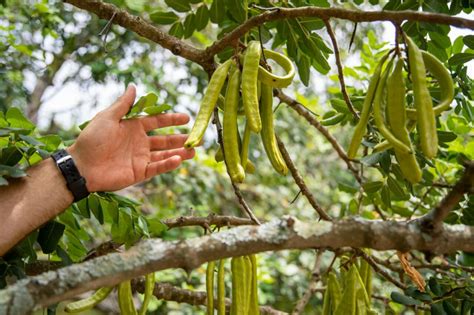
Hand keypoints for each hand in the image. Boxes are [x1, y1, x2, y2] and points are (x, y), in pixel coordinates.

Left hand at [68, 85, 194, 191]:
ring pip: (165, 154)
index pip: (157, 122)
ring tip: (194, 151)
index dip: (172, 119)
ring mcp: (140, 158)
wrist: (82, 166)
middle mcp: (139, 142)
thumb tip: (133, 85)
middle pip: (165, 140)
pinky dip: (168, 164)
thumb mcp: (107, 117)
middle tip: (198, 138)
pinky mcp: (139, 172)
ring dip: (180, 152)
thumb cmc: (92, 139)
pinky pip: (157, 167)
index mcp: (133, 127)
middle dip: (181, 138)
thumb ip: (123, 104)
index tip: (187, 118)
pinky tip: (179, 159)